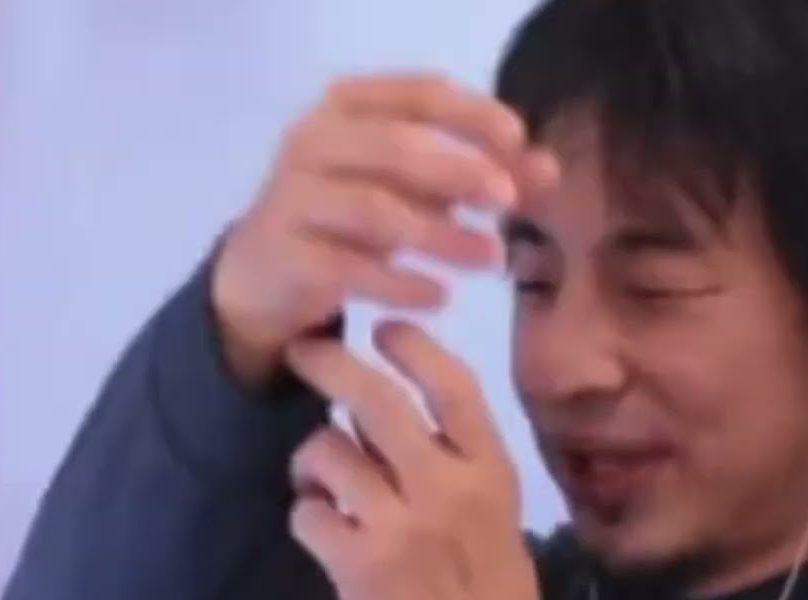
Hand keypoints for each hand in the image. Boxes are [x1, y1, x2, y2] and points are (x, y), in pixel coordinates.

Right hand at [210, 72, 558, 385]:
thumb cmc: (347, 222)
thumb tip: (547, 171)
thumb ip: (475, 176)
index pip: (418, 93)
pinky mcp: (286, 255)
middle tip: (509, 201)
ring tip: (490, 259)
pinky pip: (350, 267)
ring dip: (440, 234)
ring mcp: (292, 199)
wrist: (260, 278)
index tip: (519, 142)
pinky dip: (400, 282)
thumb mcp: (410, 192)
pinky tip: (440, 297)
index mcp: (346, 109)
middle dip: (460, 171)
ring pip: (375, 209)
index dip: (474, 114)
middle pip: (395, 146)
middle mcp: (312, 143)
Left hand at [284, 320, 590, 599]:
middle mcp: (446, 489)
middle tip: (302, 351)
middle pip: (375, 399)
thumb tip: (380, 398)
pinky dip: (306, 513)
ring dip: (311, 457)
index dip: (412, 345)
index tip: (382, 327)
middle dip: (329, 364)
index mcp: (488, 469)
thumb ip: (451, 452)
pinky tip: (325, 529)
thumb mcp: (494, 504)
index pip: (451, 384)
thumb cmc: (490, 578)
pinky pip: (306, 511)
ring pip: (326, 450)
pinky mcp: (358, 565)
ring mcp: (399, 527)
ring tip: (320, 480)